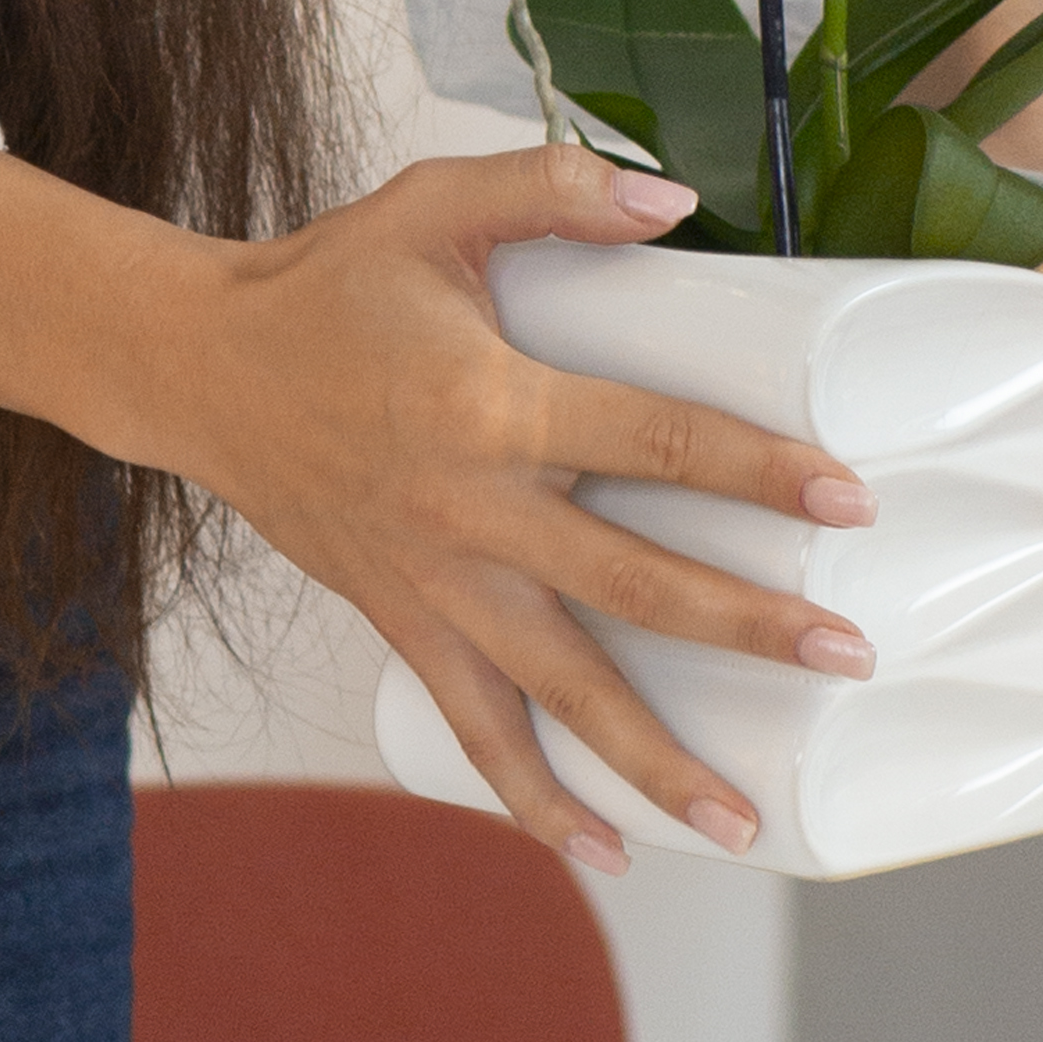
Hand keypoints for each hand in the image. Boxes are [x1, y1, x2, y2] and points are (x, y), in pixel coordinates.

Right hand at [0, 137, 875, 876]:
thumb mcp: (433, 204)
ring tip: (742, 823)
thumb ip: (554, 189)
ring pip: (560, 691)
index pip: (654, 438)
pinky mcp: (405, 625)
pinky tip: (605, 852)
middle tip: (844, 656)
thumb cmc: (325, 287)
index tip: (845, 500)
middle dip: (744, 626)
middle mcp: (471, 510)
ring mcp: (437, 585)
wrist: (197, 372)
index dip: (755, 469)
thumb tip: (673, 199)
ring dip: (652, 762)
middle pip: (631, 584)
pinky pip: (477, 730)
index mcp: (492, 403)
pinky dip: (535, 799)